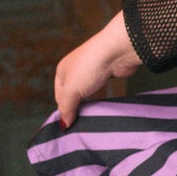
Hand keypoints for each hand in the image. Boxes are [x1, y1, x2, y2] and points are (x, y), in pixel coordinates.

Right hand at [54, 11, 141, 128]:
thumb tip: (64, 125)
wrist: (117, 50)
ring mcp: (92, 70)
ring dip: (88, 102)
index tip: (71, 123)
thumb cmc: (90, 67)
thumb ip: (66, 108)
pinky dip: (100, 97)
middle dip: (76, 107)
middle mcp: (75, 68)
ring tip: (92, 115)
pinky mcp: (107, 72)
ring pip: (87, 92)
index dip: (64, 109)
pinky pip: (100, 89)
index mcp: (62, 70)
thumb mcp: (72, 90)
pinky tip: (102, 104)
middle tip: (81, 121)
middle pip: (72, 94)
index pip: (59, 96)